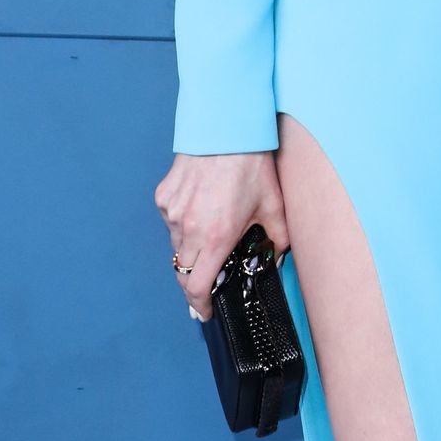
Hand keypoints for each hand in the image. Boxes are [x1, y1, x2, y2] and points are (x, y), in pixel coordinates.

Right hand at [153, 150, 289, 322]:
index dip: (199, 305)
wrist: (226, 128)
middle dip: (196, 279)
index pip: (196, 287)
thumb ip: (277, 239)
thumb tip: (277, 258)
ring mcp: (172, 212)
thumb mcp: (273, 205)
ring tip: (212, 228)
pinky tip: (201, 206)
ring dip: (191, 248)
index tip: (205, 312)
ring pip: (177, 245)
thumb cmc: (251, 165)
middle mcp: (189, 229)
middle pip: (183, 271)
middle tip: (210, 277)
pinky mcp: (163, 197)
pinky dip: (183, 222)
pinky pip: (171, 221)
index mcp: (216, 237)